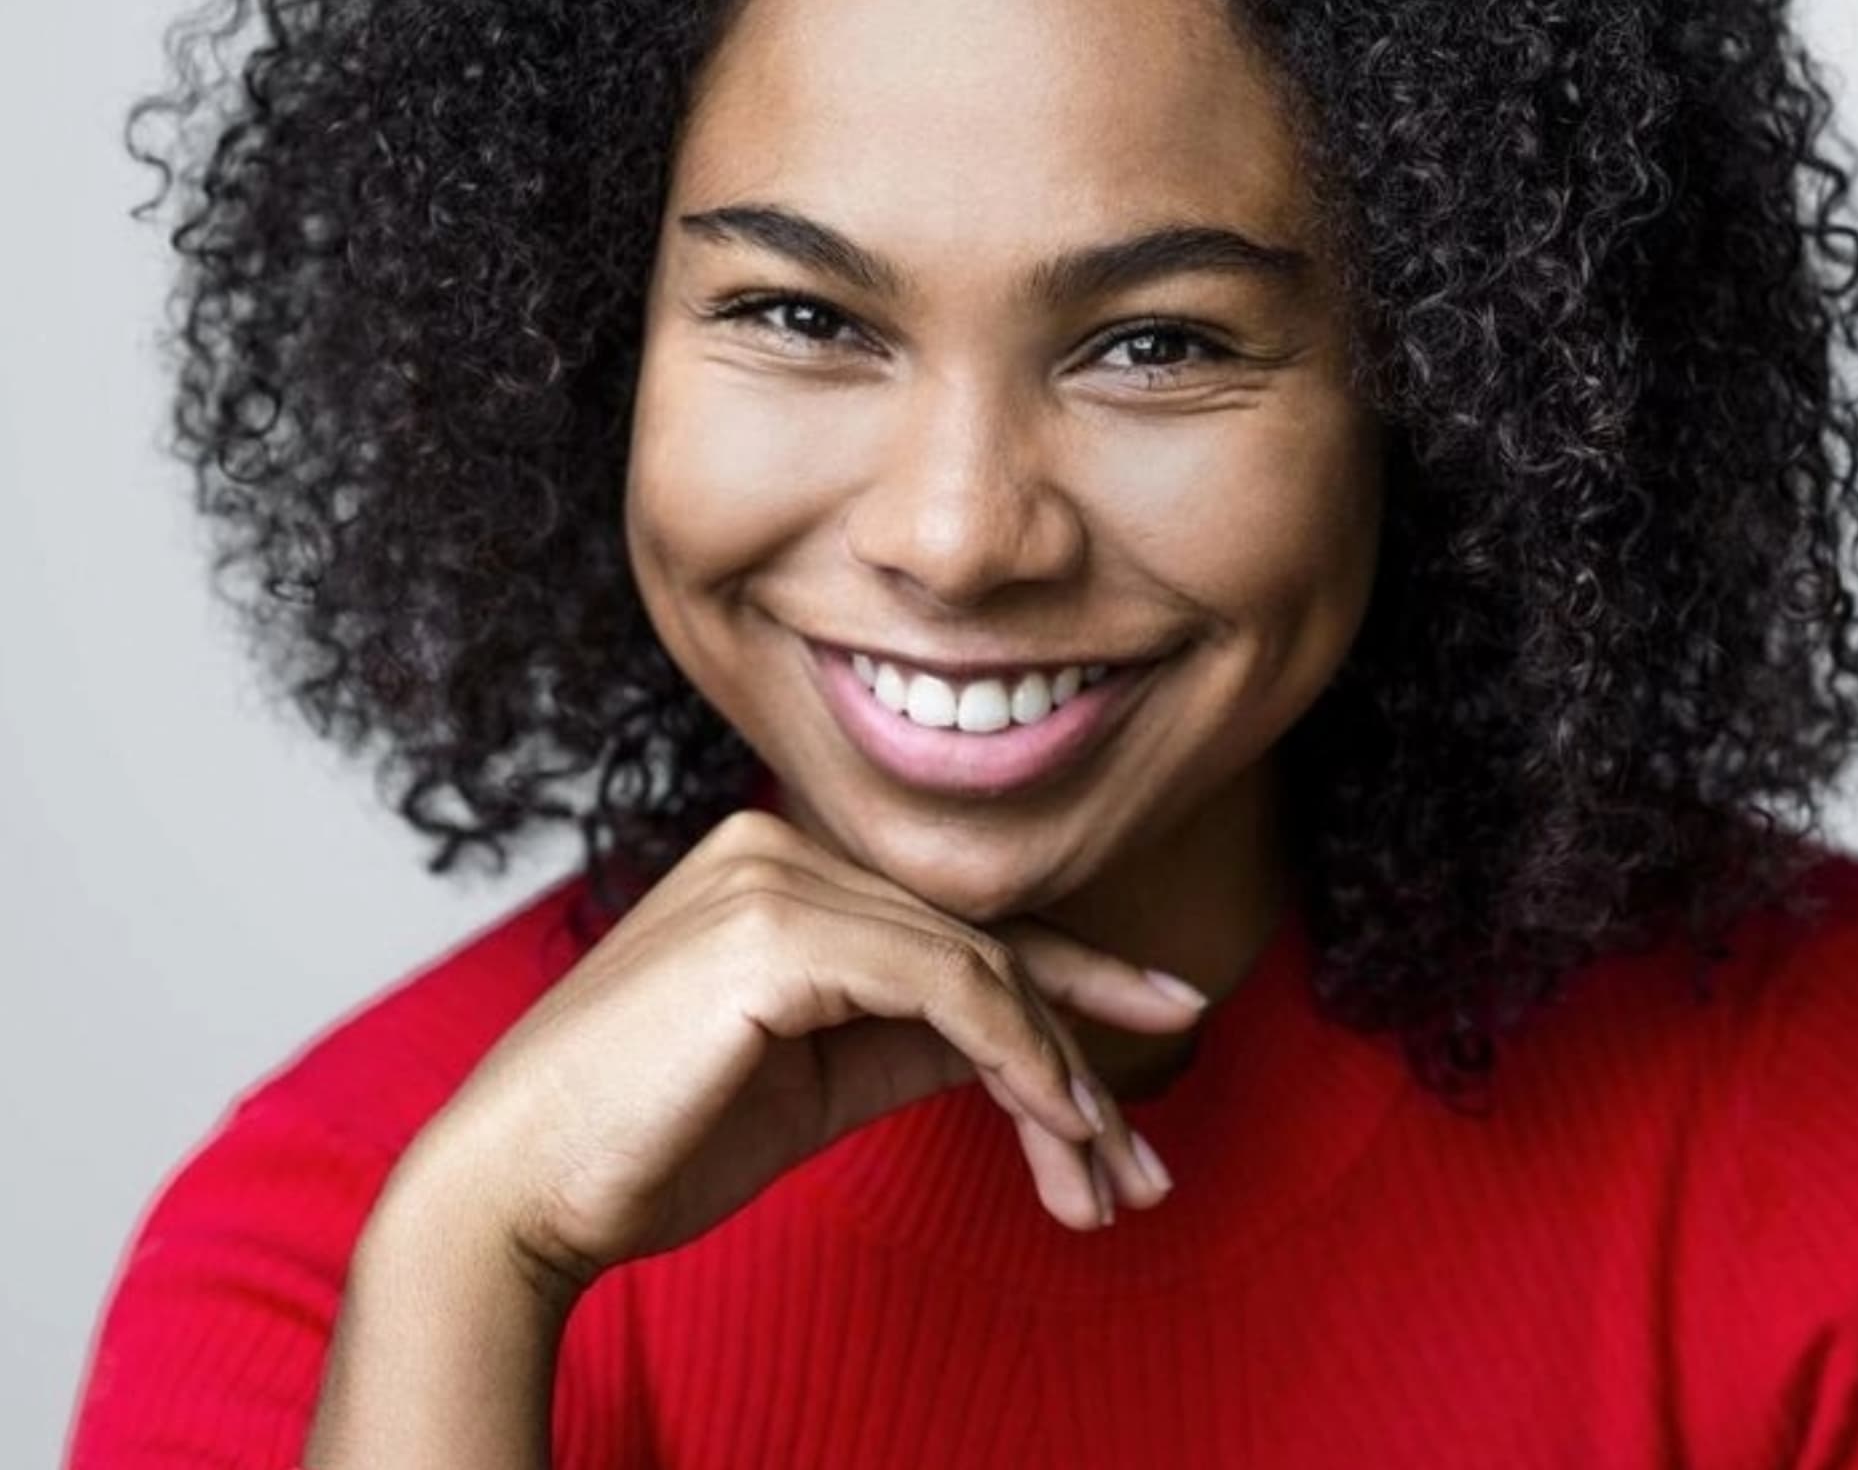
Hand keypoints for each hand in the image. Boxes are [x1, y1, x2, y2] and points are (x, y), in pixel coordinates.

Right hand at [400, 807, 1205, 1302]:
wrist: (511, 1194)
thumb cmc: (648, 1144)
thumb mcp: (815, 1084)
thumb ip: (910, 1038)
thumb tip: (1022, 1045)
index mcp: (777, 869)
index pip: (951, 921)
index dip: (1068, 976)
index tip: (1161, 1021)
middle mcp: (780, 849)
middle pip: (977, 945)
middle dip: (1077, 1051)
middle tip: (1147, 1158)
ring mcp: (775, 876)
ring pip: (977, 967)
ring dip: (1062, 1078)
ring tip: (1114, 1177)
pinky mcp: (776, 928)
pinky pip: (946, 986)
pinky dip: (1020, 1057)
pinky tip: (1064, 1126)